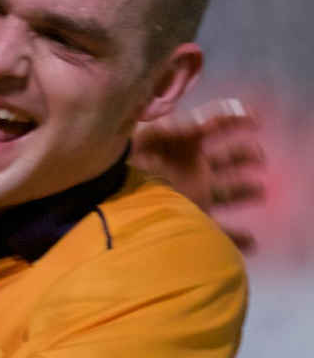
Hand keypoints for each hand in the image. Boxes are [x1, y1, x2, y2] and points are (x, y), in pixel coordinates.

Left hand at [131, 98, 265, 250]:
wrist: (97, 201)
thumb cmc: (120, 164)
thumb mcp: (145, 137)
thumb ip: (174, 129)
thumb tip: (202, 123)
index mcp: (175, 141)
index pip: (207, 124)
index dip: (231, 117)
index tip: (254, 117)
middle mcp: (185, 167)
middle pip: (224, 158)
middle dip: (243, 155)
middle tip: (258, 156)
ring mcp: (188, 195)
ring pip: (225, 191)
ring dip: (243, 189)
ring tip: (258, 189)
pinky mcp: (186, 221)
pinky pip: (216, 232)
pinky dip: (234, 238)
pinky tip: (252, 240)